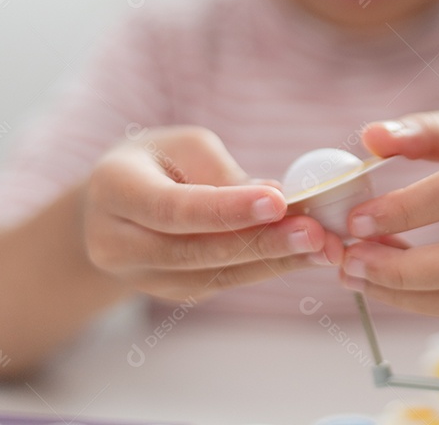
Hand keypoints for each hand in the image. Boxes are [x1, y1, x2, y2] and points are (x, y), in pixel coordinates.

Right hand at [83, 126, 343, 301]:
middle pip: (194, 250)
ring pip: (212, 274)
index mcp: (113, 189)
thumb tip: (276, 201)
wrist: (113, 206)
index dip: (226, 209)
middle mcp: (116, 241)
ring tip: (324, 246)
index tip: (277, 202)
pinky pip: (222, 282)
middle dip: (261, 243)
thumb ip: (223, 175)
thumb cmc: (157, 161)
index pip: (173, 207)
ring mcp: (141, 276)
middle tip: (315, 233)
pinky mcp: (171, 291)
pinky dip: (267, 268)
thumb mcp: (183, 147)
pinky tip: (307, 255)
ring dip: (273, 261)